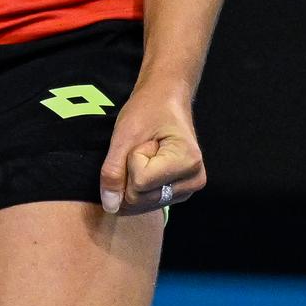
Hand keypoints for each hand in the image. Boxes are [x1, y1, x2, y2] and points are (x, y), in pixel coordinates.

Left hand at [97, 78, 205, 214]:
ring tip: (148, 155)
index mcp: (188, 162)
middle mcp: (195, 180)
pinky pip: (147, 203)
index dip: (130, 160)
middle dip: (130, 172)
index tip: (144, 139)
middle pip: (140, 198)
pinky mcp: (180, 194)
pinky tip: (149, 166)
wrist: (165, 98)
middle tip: (144, 147)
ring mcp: (189, 190)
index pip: (140, 182)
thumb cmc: (148, 109)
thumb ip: (113, 171)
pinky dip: (138, 187)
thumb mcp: (124, 135)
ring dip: (134, 180)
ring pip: (142, 204)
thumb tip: (111, 206)